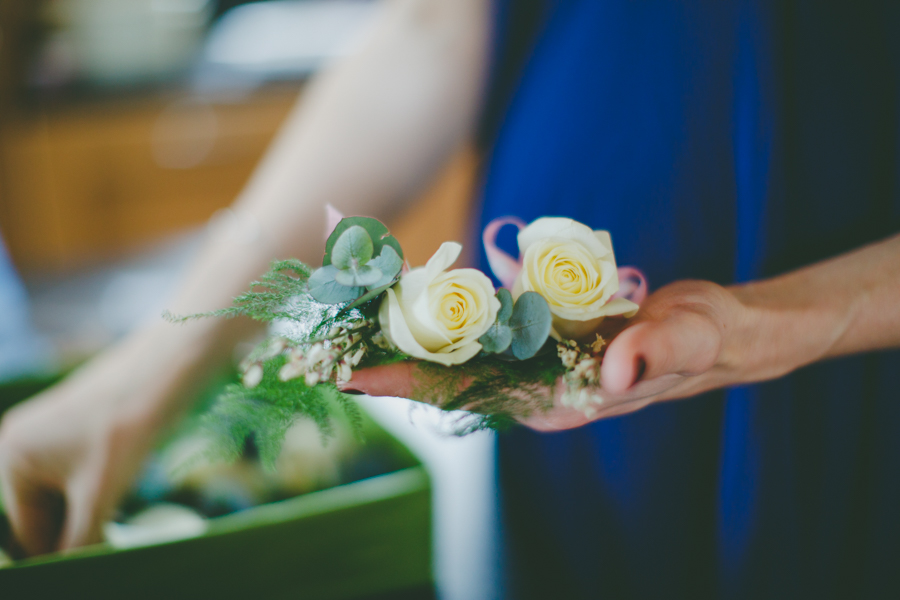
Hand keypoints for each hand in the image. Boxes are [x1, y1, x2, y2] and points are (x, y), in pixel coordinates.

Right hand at [0, 328, 202, 556]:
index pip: (30, 530)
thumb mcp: (99, 492)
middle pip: (46, 510)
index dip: (61, 552)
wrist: (165, 368)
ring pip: (67, 491)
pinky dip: (98, 486)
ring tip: (120, 517)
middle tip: (110, 544)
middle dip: (77, 527)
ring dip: (91, 509)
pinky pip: (80, 469)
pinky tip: (123, 493)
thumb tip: (70, 569)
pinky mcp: (78, 422)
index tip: (90, 568)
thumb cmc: (127, 426)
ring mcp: (49, 429)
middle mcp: (20, 442)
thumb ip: (78, 538)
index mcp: (10, 459)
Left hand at [344, 280, 749, 431]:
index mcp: (557, 399)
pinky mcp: (537, 343)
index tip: (350, 374)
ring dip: (403, 330)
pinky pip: (477, 329)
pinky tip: (409, 293)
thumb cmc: (704, 338)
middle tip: (324, 332)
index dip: (408, 381)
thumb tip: (618, 369)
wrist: (714, 335)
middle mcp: (533, 389)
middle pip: (446, 375)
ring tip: (348, 308)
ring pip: (455, 351)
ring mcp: (533, 367)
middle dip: (386, 355)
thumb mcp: (688, 338)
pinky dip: (441, 311)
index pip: (469, 392)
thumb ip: (657, 352)